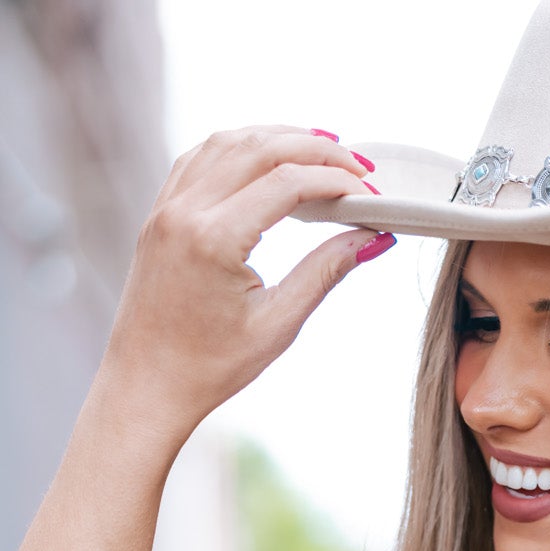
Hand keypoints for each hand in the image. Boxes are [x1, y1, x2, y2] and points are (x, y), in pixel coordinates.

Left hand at [97, 125, 393, 448]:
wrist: (147, 384)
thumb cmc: (211, 368)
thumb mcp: (278, 324)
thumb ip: (326, 272)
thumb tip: (373, 238)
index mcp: (214, 239)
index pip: (287, 183)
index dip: (336, 181)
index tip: (370, 195)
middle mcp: (185, 211)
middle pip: (260, 146)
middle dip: (316, 148)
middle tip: (359, 166)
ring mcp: (167, 207)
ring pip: (229, 141)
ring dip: (278, 137)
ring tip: (322, 151)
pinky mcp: (160, 212)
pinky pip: (201, 156)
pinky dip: (241, 146)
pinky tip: (269, 157)